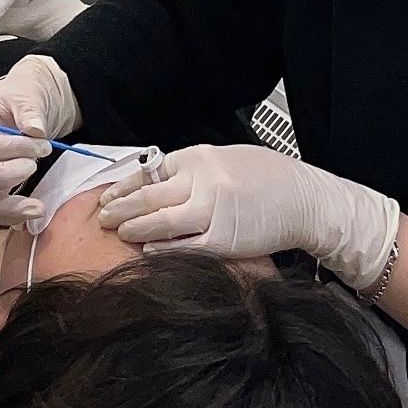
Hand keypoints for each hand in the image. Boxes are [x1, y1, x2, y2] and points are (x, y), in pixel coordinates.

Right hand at [0, 55, 79, 224]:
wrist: (31, 101)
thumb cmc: (26, 93)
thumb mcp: (29, 92)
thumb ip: (30, 109)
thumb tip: (34, 130)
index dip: (12, 148)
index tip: (42, 145)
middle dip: (3, 176)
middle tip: (33, 167)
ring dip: (8, 206)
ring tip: (37, 207)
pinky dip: (11, 215)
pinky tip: (33, 213)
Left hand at [98, 143, 399, 289]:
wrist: (306, 200)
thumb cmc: (271, 179)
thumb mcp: (228, 159)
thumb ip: (194, 169)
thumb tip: (159, 179)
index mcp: (202, 157)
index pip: (151, 170)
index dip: (125, 184)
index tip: (108, 194)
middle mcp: (203, 180)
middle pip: (148, 195)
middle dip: (119, 207)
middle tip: (102, 216)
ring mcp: (212, 210)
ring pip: (159, 221)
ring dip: (133, 228)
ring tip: (118, 233)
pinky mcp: (223, 239)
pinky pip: (183, 246)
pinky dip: (161, 249)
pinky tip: (147, 251)